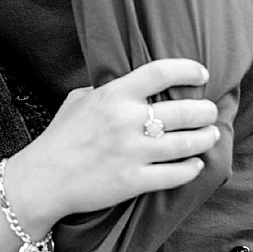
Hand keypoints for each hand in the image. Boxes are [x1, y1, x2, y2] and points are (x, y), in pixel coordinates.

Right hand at [7, 57, 219, 231]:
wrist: (42, 179)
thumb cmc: (59, 138)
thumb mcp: (77, 101)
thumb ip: (106, 90)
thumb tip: (131, 85)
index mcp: (112, 96)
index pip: (161, 72)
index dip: (189, 70)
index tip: (202, 74)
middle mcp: (125, 121)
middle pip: (186, 110)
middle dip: (206, 111)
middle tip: (209, 113)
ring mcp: (132, 153)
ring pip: (188, 143)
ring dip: (206, 138)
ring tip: (210, 135)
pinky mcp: (134, 181)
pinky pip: (178, 174)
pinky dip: (192, 168)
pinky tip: (194, 163)